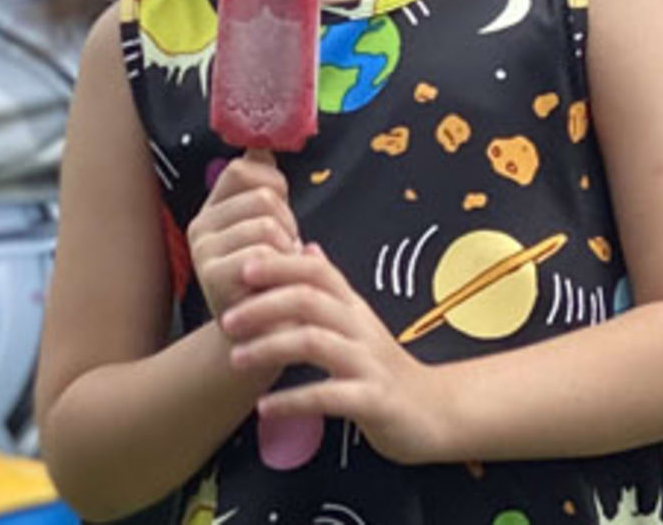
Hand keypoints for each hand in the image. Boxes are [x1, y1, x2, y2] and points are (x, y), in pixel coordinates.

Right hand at [185, 153, 299, 325]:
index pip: (242, 170)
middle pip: (261, 197)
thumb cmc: (272, 282)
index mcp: (211, 212)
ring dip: (287, 248)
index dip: (272, 183)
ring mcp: (204, 253)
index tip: (281, 211)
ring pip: (265, 224)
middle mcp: (200, 229)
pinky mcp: (213, 277)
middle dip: (287, 223)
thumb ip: (263, 191)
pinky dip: (281, 266)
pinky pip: (262, 252)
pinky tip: (276, 285)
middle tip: (284, 252)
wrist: (264, 339)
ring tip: (281, 270)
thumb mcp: (269, 231)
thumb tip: (261, 148)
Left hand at [217, 244, 455, 464]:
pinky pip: (328, 396)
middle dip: (264, 305)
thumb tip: (307, 248)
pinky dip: (293, 400)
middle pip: (310, 299)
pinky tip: (265, 406)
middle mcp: (361, 328)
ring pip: (315, 342)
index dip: (279, 265)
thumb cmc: (385, 368)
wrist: (435, 412)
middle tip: (227, 319)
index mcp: (353, 308)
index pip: (316, 271)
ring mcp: (368, 363)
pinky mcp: (373, 400)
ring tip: (236, 359)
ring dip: (269, 348)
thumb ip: (332, 290)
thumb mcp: (359, 323)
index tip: (241, 267)